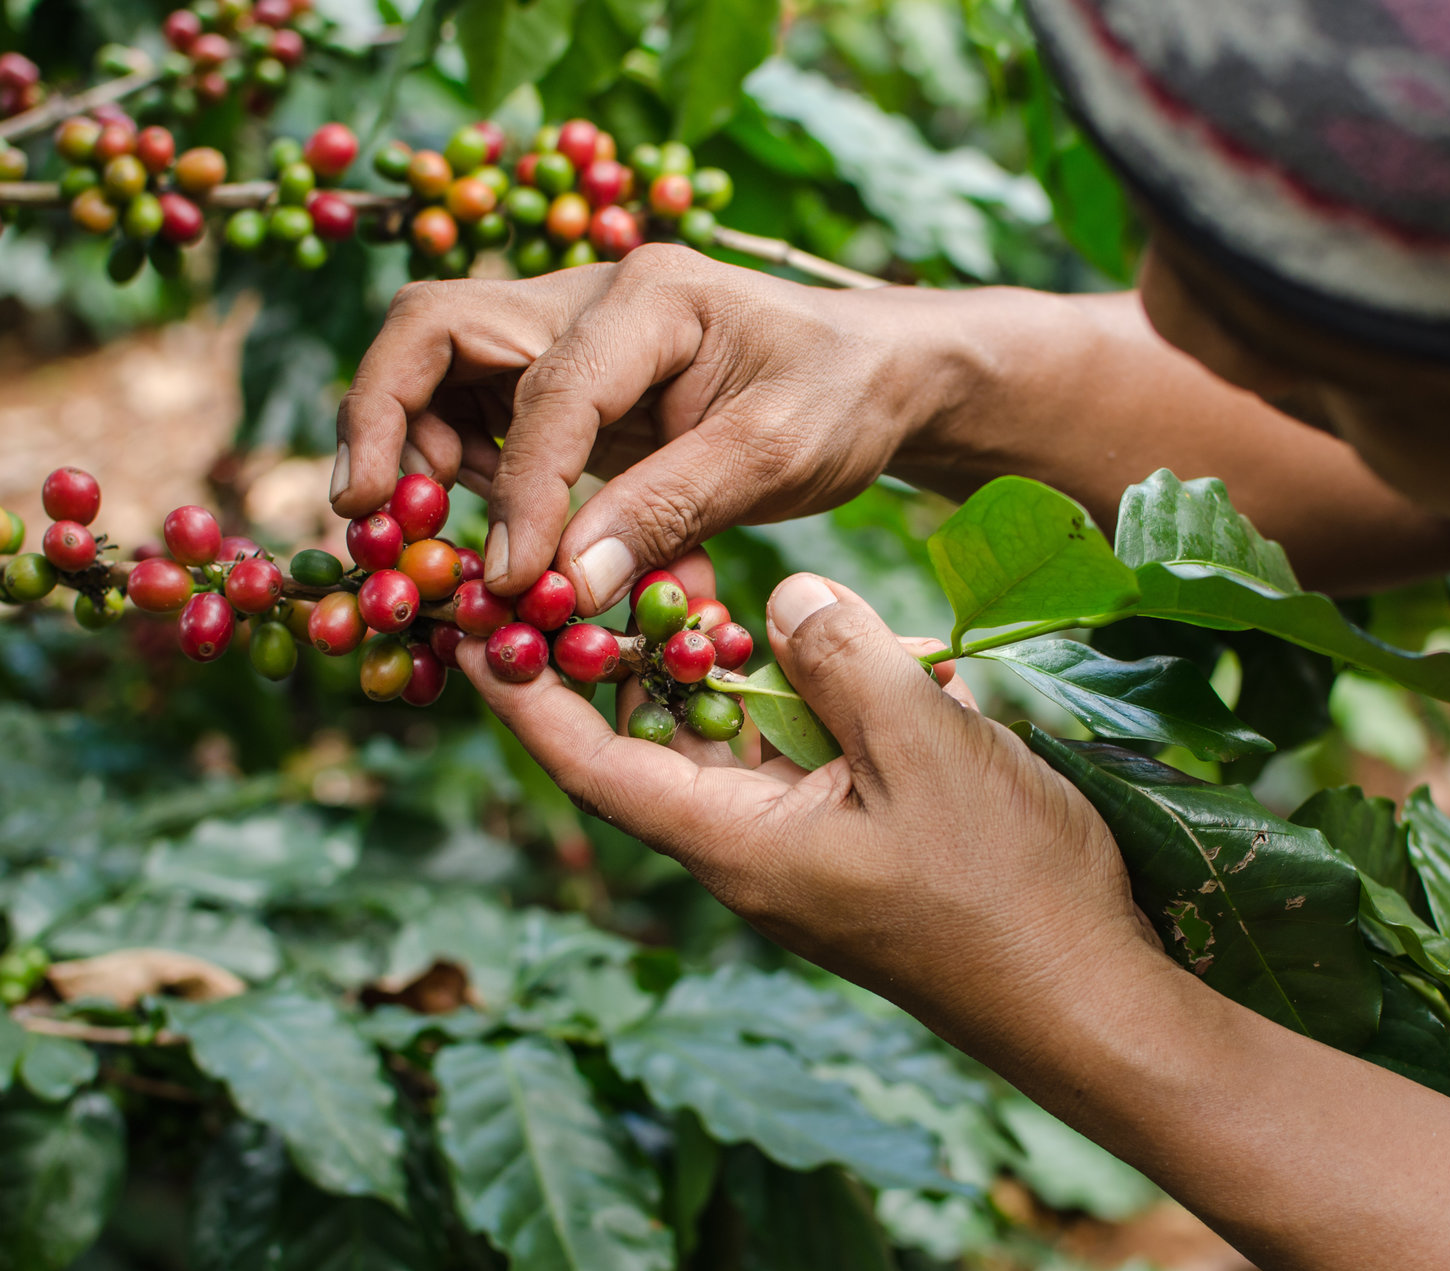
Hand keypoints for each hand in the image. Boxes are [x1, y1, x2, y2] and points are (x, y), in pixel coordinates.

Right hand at [332, 247, 945, 614]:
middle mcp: (588, 300)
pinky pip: (483, 417)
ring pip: (441, 371)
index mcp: (649, 297)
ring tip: (418, 536)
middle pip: (436, 331)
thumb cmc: (839, 399)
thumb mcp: (774, 456)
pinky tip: (490, 534)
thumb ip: (668, 511)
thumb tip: (565, 585)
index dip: (520, 492)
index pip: (546, 389)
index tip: (513, 581)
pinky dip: (464, 473)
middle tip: (368, 519)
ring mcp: (571, 337)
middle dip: (384, 420)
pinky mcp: (572, 384)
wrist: (873, 375)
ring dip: (413, 450)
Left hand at [456, 566, 1160, 1061]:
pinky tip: (835, 654)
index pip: (592, 764)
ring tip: (716, 590)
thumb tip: (781, 598)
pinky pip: (796, 760)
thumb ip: (840, 659)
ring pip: (730, 745)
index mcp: (734, 843)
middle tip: (606, 568)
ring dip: (723, 673)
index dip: (526, 696)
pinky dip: (797, 702)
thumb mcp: (923, 748)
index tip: (477, 627)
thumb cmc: (1005, 886)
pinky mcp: (850, 845)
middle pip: (651, 744)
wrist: (1088, 996)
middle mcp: (747, 851)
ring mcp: (799, 851)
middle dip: (624, 659)